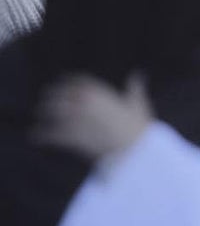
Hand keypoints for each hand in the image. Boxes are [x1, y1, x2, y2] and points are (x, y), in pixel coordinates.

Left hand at [35, 72, 153, 161]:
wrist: (133, 151)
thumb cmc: (138, 128)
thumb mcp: (138, 105)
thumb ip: (135, 89)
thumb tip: (137, 74)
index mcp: (100, 93)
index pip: (77, 82)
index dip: (68, 82)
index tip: (61, 83)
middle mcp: (84, 103)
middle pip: (60, 95)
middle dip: (51, 98)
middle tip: (45, 102)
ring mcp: (76, 119)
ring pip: (53, 113)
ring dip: (44, 114)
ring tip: (39, 117)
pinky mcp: (71, 137)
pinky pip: (51, 134)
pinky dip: (41, 135)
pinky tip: (35, 137)